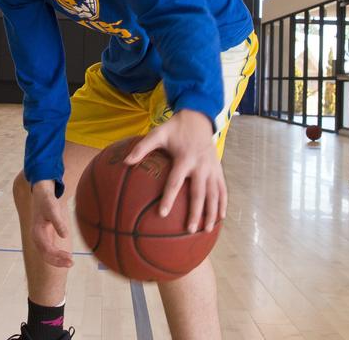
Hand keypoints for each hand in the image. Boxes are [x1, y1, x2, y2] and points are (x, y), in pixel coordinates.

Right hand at [29, 180, 73, 267]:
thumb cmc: (47, 201)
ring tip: (70, 262)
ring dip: (57, 260)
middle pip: (45, 255)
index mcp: (37, 232)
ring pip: (46, 254)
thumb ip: (58, 222)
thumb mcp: (53, 209)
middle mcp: (36, 237)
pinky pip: (48, 250)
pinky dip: (56, 255)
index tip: (70, 258)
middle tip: (72, 263)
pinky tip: (65, 257)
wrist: (41, 194)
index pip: (47, 249)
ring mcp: (39, 238)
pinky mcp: (43, 237)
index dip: (58, 256)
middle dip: (58, 261)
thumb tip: (64, 236)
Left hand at [125, 109, 225, 233]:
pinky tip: (221, 218)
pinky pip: (223, 189)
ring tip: (206, 230)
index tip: (163, 214)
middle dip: (195, 212)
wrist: (198, 119)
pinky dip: (223, 203)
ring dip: (211, 212)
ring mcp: (212, 168)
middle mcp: (201, 165)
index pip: (175, 182)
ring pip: (214, 194)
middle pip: (199, 193)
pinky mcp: (219, 169)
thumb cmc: (175, 129)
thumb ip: (142, 147)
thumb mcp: (157, 133)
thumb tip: (125, 162)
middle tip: (189, 230)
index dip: (169, 198)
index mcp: (185, 158)